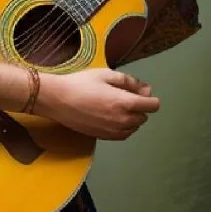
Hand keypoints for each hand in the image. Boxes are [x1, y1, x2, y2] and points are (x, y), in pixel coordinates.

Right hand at [37, 67, 159, 139]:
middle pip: (144, 117)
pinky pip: (124, 134)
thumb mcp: (106, 74)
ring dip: (132, 117)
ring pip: (134, 127)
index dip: (149, 97)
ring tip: (115, 105)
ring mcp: (113, 131)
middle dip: (139, 106)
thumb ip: (129, 82)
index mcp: (125, 103)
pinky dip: (124, 126)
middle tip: (122, 95)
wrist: (58, 100)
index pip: (152, 105)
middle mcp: (123, 120)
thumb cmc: (81, 83)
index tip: (139, 91)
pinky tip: (111, 116)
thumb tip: (147, 90)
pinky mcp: (104, 137)